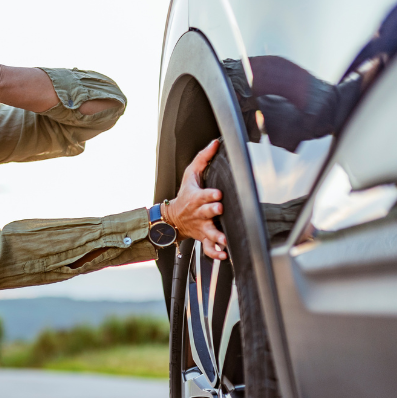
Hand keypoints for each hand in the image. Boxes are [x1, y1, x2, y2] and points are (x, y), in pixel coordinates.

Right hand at [166, 139, 227, 259]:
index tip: (218, 194)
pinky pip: (207, 248)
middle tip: (219, 209)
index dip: (210, 194)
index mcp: (196, 198)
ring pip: (208, 232)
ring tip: (224, 240)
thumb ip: (203, 158)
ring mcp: (201, 227)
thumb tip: (216, 142)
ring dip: (216, 236)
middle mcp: (199, 213)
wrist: (172, 218)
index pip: (203, 195)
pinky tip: (224, 255)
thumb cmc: (184, 194)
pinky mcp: (203, 237)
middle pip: (206, 212)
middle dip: (212, 211)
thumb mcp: (190, 174)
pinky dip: (214, 253)